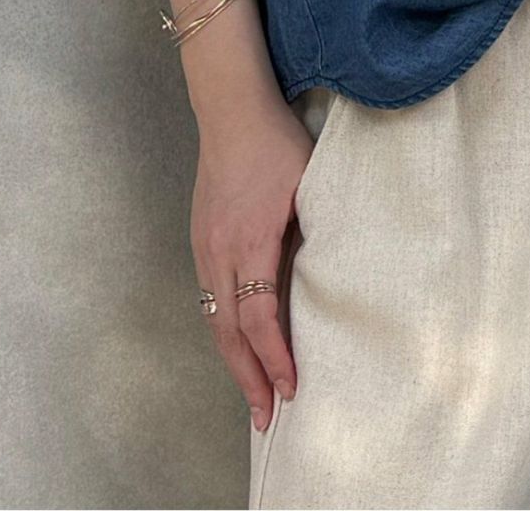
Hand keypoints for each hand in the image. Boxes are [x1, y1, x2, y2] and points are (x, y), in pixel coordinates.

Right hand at [190, 92, 315, 431]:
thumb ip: (313, 231)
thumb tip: (328, 275)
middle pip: (228, 333)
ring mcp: (204, 247)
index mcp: (249, 241)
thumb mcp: (307, 185)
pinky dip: (224, 330)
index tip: (291, 388)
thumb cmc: (277, 144)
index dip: (275, 358)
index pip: (259, 318)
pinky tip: (238, 344)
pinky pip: (210, 299)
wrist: (232, 110)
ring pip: (215, 320)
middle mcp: (218, 252)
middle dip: (248, 379)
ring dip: (234, 360)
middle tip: (265, 419)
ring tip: (252, 393)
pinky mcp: (201, 239)